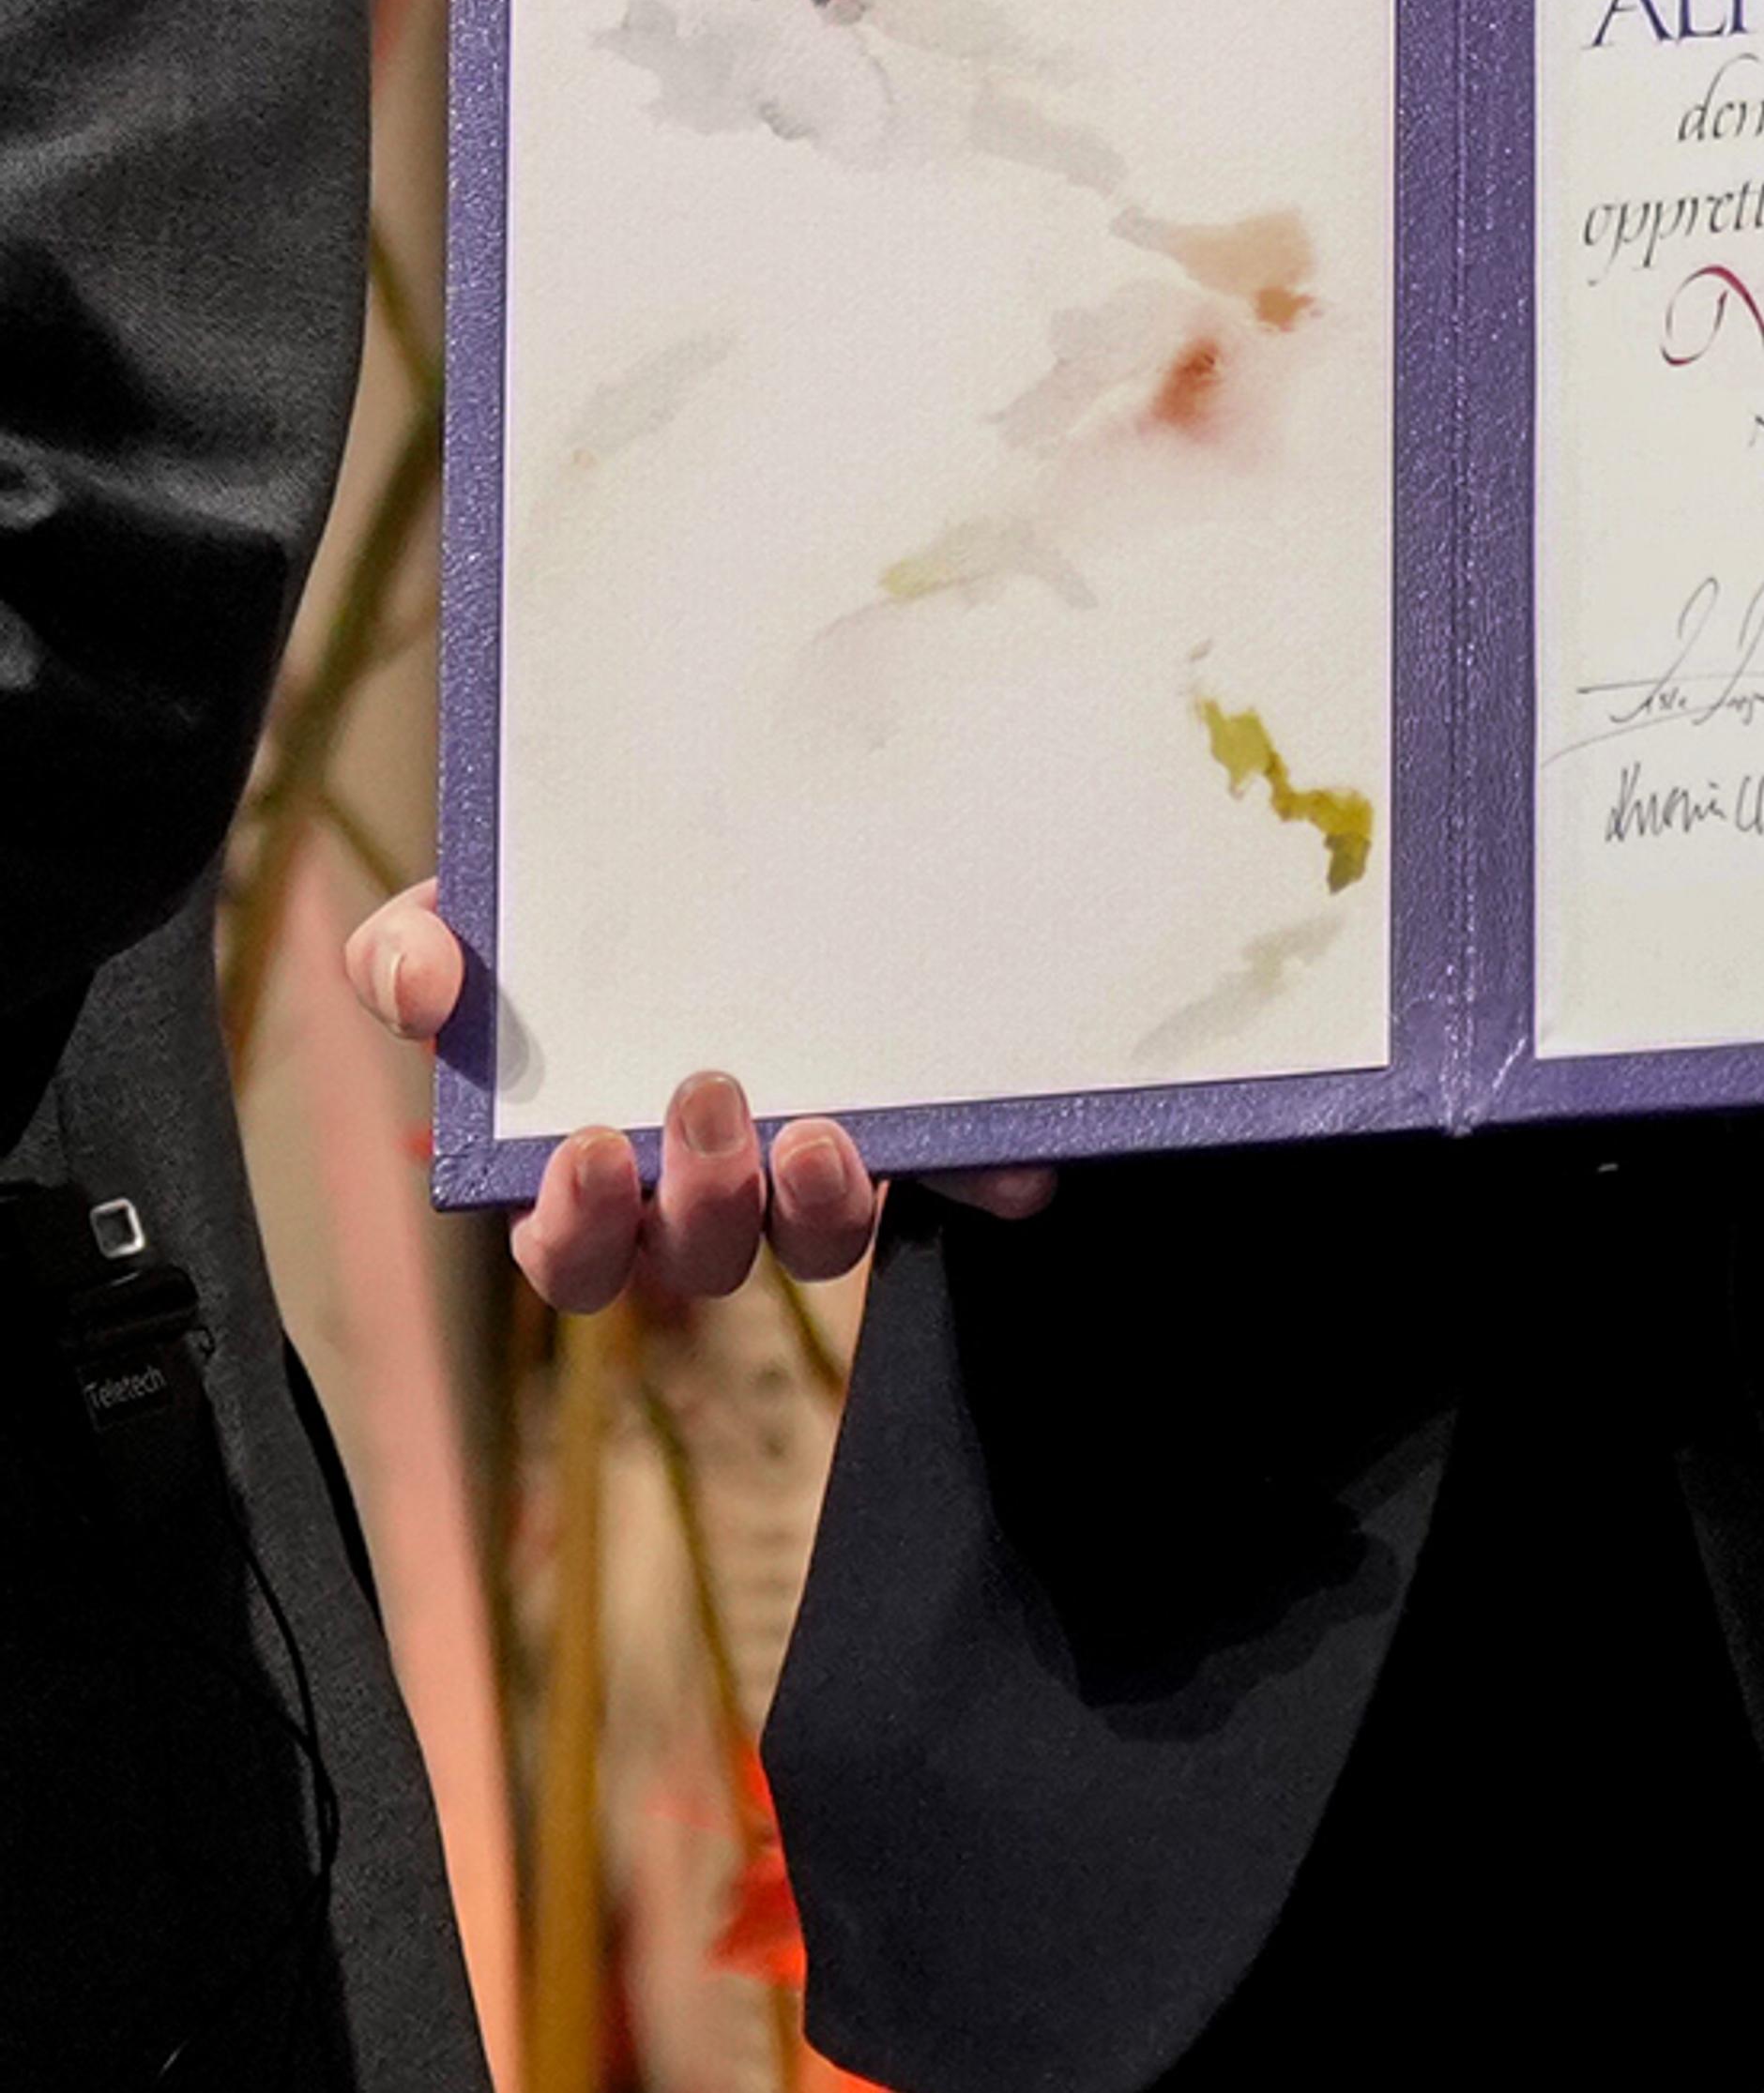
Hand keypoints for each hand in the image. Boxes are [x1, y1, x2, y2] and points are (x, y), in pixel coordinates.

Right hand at [343, 878, 1055, 1313]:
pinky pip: (958, 1174)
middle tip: (709, 1098)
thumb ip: (416, 950)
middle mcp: (704, 1188)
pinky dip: (988, 1178)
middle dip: (702, 1205)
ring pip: (819, 1240)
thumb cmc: (569, 915)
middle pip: (701, 1259)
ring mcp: (811, 1161)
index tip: (581, 1151)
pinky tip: (1017, 1170)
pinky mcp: (916, 1125)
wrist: (719, 833)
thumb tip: (422, 983)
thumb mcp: (479, 919)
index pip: (572, 1253)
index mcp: (591, 1170)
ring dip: (824, 1206)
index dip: (574, 1229)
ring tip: (823, 1131)